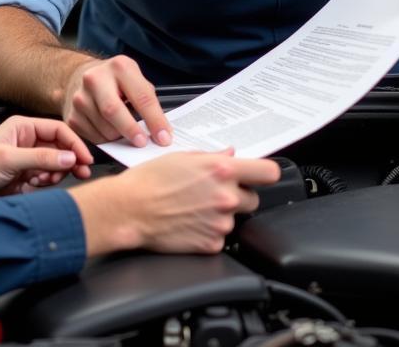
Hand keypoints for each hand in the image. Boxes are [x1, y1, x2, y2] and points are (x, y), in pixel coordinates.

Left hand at [0, 115, 93, 196]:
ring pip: (54, 166)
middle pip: (60, 149)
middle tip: (81, 173)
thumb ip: (40, 158)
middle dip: (68, 161)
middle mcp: (26, 141)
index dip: (75, 144)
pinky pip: (44, 181)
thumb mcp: (8, 159)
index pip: (58, 130)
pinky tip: (32, 187)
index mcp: (23, 127)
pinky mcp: (22, 179)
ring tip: (40, 181)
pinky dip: (43, 185)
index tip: (86, 159)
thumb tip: (69, 158)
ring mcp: (25, 161)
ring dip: (53, 175)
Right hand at [62, 55, 172, 147]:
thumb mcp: (134, 78)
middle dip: (131, 130)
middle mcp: (95, 79)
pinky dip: (106, 141)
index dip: (155, 120)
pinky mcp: (72, 117)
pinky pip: (93, 138)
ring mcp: (80, 98)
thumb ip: (147, 100)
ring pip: (104, 129)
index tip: (164, 138)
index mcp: (119, 67)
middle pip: (113, 111)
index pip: (141, 96)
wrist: (81, 78)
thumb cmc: (114, 81)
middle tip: (143, 143)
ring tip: (125, 133)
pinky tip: (110, 132)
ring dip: (119, 138)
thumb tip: (162, 132)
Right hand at [71, 149, 280, 255]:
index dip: (264, 174)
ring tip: (193, 208)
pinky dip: (209, 231)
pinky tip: (189, 223)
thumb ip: (212, 157)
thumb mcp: (181, 157)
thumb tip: (231, 155)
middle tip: (213, 193)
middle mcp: (226, 197)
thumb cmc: (149, 180)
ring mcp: (220, 223)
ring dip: (221, 214)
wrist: (130, 209)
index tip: (259, 176)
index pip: (268, 172)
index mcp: (221, 170)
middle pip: (253, 199)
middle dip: (238, 196)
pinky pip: (220, 237)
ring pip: (234, 219)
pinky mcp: (212, 244)